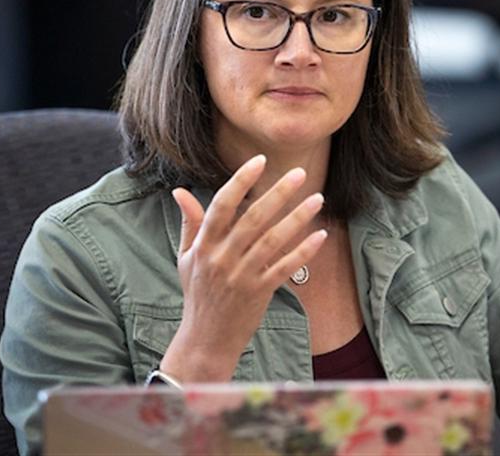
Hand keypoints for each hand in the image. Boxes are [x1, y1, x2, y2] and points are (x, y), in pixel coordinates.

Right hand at [160, 154, 326, 381]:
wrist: (205, 338)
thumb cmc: (197, 293)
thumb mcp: (186, 257)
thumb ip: (190, 222)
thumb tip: (180, 191)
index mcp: (204, 245)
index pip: (222, 205)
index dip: (240, 181)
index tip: (259, 161)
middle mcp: (222, 258)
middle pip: (253, 218)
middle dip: (278, 193)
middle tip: (300, 173)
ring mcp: (241, 276)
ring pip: (273, 241)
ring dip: (297, 218)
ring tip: (317, 199)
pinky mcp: (259, 292)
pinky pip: (285, 268)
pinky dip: (303, 252)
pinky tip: (320, 236)